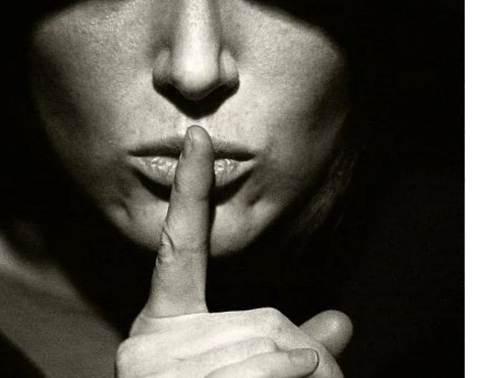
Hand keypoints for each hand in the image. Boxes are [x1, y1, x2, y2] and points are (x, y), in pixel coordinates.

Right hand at [116, 126, 351, 377]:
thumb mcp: (249, 370)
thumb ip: (291, 343)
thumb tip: (341, 321)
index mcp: (165, 322)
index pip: (181, 244)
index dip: (191, 188)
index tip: (198, 137)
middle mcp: (149, 339)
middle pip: (262, 318)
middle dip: (298, 353)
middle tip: (299, 377)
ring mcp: (152, 364)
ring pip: (268, 349)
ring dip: (298, 374)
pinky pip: (258, 369)